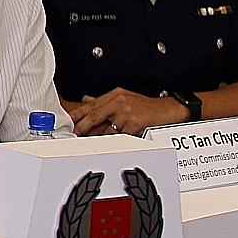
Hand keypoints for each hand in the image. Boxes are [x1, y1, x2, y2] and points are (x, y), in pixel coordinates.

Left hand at [66, 89, 186, 136]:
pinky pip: (121, 135)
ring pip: (108, 128)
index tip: (68, 120)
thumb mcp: (126, 98)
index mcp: (115, 95)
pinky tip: (112, 143)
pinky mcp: (134, 122)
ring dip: (99, 137)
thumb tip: (87, 100)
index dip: (78, 113)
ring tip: (91, 142)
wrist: (169, 109)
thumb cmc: (148, 106)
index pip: (92, 104)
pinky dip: (116, 140)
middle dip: (83, 126)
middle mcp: (119, 101)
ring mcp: (126, 112)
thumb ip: (106, 101)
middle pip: (95, 115)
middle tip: (74, 133)